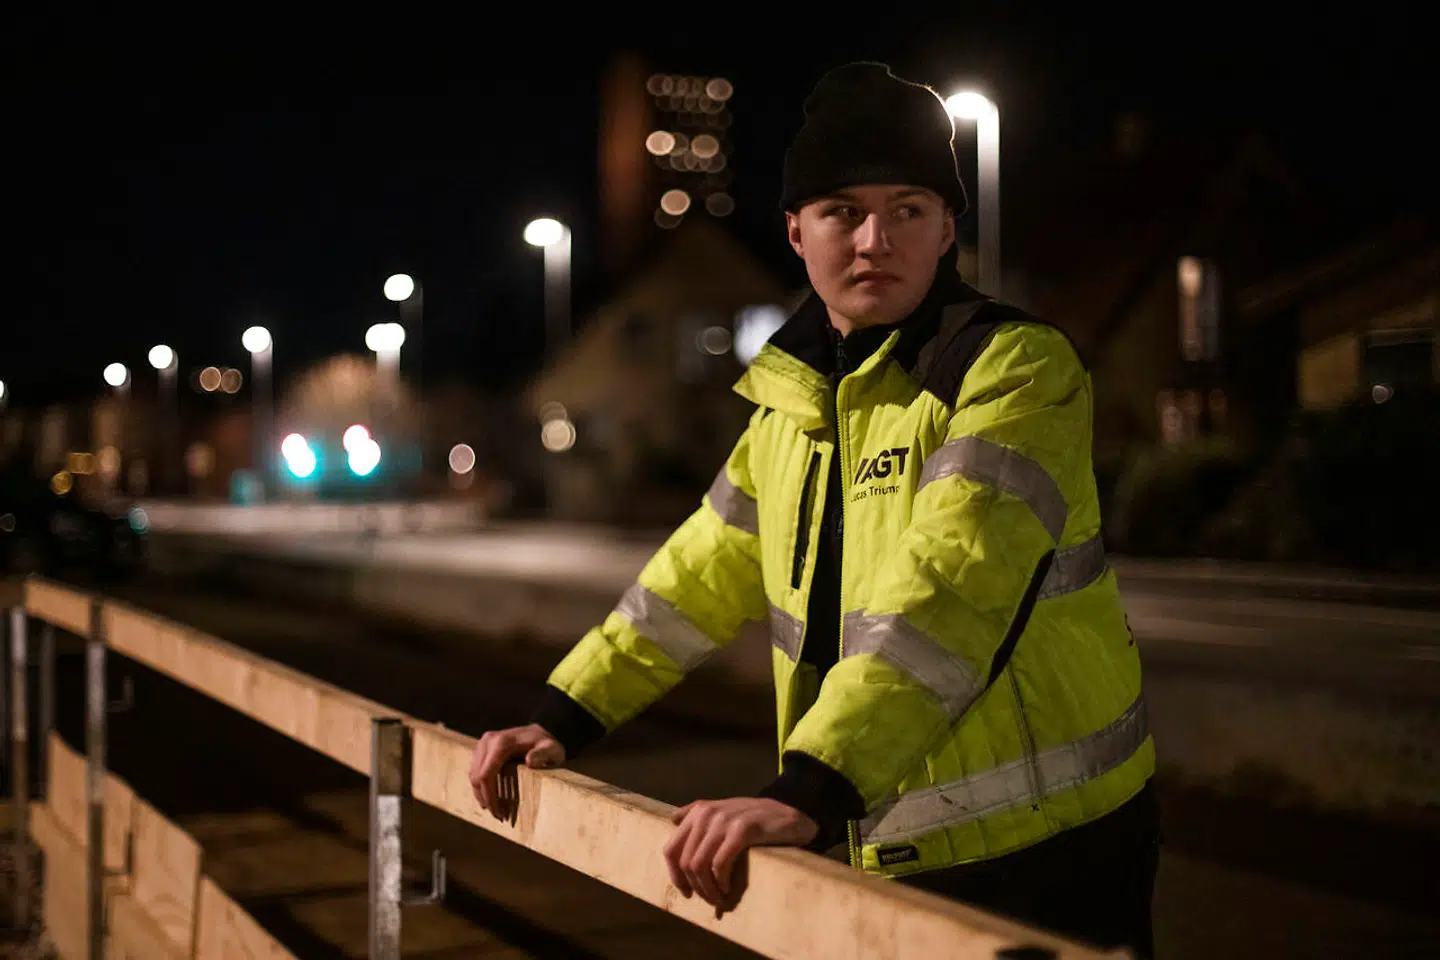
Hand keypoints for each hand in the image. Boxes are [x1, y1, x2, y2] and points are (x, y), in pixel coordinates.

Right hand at [468, 723, 565, 820]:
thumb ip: (543, 754)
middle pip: (477, 777)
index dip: (490, 796)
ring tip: (496, 810)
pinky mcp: (482, 749)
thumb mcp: (552, 749)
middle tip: (499, 816)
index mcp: (501, 743)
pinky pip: (476, 771)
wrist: (540, 732)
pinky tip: (491, 799)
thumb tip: (530, 761)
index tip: (500, 813)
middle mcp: (488, 741)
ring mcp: (483, 744)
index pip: (486, 774)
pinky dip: (481, 787)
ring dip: (481, 795)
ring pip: (473, 775)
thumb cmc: (547, 744)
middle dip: (485, 799)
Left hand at [664, 798, 818, 909]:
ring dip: (708, 889)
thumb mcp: (722, 810)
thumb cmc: (753, 818)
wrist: (788, 814)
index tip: (687, 893)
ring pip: (699, 865)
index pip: (670, 849)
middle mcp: (706, 813)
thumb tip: (672, 819)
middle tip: (710, 900)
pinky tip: (728, 890)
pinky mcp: (742, 830)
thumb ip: (697, 812)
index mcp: (698, 811)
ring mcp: (724, 820)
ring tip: (719, 899)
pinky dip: (721, 882)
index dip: (675, 876)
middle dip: (695, 887)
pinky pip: (720, 864)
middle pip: (685, 861)